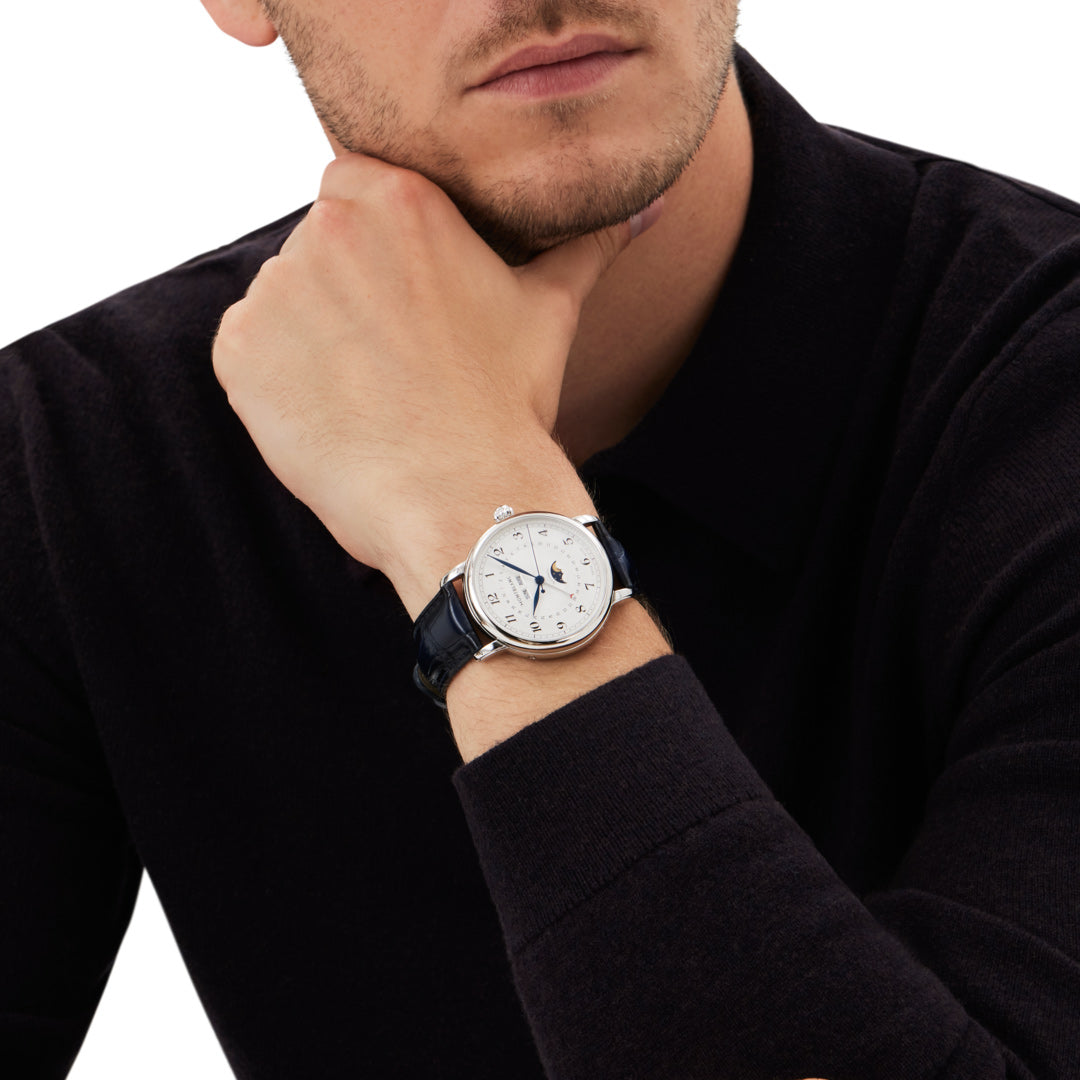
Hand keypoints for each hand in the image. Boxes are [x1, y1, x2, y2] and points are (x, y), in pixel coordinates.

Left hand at [212, 154, 656, 612]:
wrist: (462, 496)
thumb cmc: (507, 404)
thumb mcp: (550, 310)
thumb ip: (585, 244)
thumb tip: (646, 205)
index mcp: (401, 202)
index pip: (357, 185)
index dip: (378, 241)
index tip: (402, 292)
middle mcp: (329, 231)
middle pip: (320, 242)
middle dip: (347, 288)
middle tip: (394, 353)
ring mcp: (277, 293)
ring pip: (284, 298)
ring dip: (312, 335)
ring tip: (368, 389)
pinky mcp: (239, 354)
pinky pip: (248, 351)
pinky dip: (277, 378)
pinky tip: (333, 411)